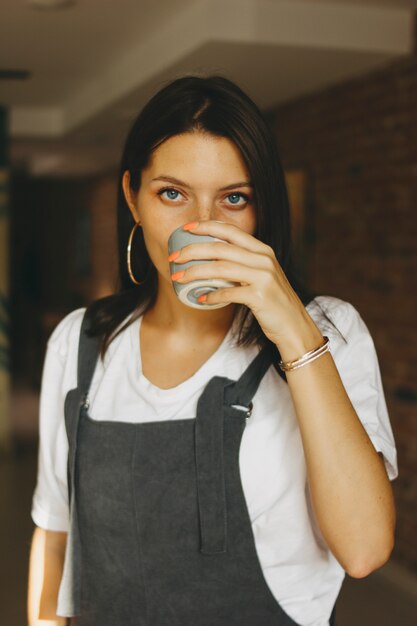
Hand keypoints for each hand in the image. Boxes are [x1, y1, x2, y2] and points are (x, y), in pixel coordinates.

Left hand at [168, 220, 321, 351]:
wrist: (294, 326)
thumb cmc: (273, 302)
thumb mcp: (261, 276)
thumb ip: (241, 264)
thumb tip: (208, 260)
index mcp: (262, 250)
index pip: (230, 231)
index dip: (206, 227)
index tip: (186, 228)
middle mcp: (263, 259)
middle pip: (220, 248)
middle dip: (192, 250)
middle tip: (173, 257)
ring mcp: (263, 276)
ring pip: (220, 268)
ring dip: (195, 272)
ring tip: (178, 278)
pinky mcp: (260, 296)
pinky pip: (228, 292)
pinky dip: (211, 295)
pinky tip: (200, 298)